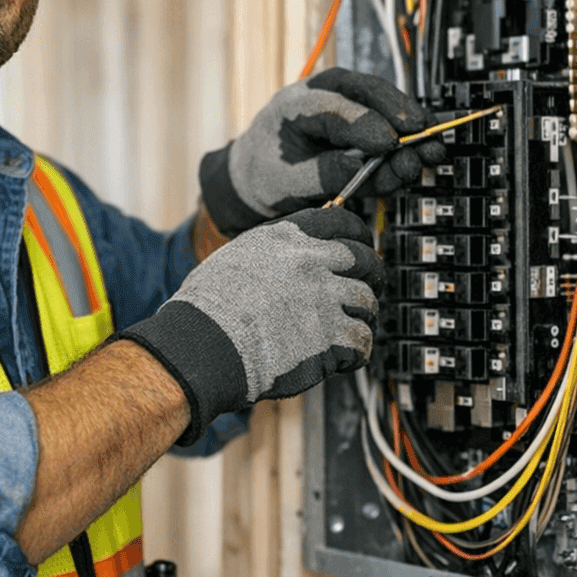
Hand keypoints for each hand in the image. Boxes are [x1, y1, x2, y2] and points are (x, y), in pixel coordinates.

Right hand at [119, 206, 382, 442]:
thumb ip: (270, 252)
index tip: (361, 243)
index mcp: (287, 238)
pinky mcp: (330, 338)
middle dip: (371, 273)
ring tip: (353, 324)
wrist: (205, 345)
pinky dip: (358, 350)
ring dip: (363, 314)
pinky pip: (362, 341)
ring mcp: (324, 299)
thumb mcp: (236, 257)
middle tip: (369, 284)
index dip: (357, 234)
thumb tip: (283, 256)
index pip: (340, 222)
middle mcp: (310, 263)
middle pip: (364, 260)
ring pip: (367, 301)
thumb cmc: (208, 307)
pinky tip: (346, 355)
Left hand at [199, 68, 444, 235]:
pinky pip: (388, 123)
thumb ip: (324, 173)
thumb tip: (364, 167)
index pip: (333, 108)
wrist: (257, 175)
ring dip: (411, 126)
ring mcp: (344, 104)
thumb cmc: (266, 174)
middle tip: (422, 132)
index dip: (365, 124)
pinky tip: (422, 154)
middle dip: (397, 112)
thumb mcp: (287, 182)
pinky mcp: (360, 120)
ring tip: (431, 149)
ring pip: (383, 103)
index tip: (389, 143)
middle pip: (365, 91)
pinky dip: (407, 139)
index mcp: (293, 105)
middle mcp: (322, 95)